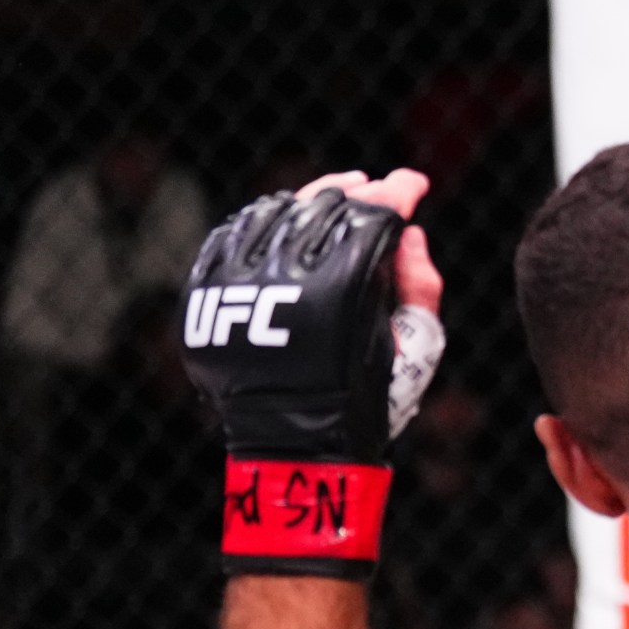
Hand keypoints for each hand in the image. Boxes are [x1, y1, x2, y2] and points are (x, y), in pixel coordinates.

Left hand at [183, 167, 442, 577]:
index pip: (375, 215)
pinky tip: (285, 222)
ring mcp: (239, 284)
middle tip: (375, 188)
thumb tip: (408, 234)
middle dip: (358, 190)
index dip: (400, 192)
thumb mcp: (417, 347)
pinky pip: (233, 235)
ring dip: (310, 200)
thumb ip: (421, 284)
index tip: (414, 184)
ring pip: (275, 211)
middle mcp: (285, 278)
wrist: (297, 445)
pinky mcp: (208, 294)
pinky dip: (263, 222)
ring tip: (332, 199)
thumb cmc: (368, 397)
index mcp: (343, 289)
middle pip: (325, 204)